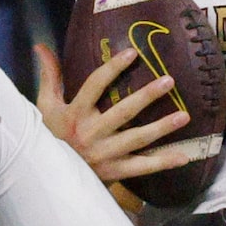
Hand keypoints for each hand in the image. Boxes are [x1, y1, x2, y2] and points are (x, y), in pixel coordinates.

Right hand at [35, 43, 191, 183]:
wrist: (50, 179)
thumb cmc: (50, 135)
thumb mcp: (45, 106)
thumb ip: (49, 75)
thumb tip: (41, 46)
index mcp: (75, 114)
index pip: (95, 86)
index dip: (112, 69)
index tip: (132, 53)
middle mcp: (91, 134)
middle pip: (123, 112)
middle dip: (146, 96)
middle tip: (168, 80)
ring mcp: (105, 155)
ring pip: (137, 140)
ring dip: (162, 128)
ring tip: (184, 115)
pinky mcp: (115, 172)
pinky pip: (142, 167)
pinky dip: (164, 162)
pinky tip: (185, 155)